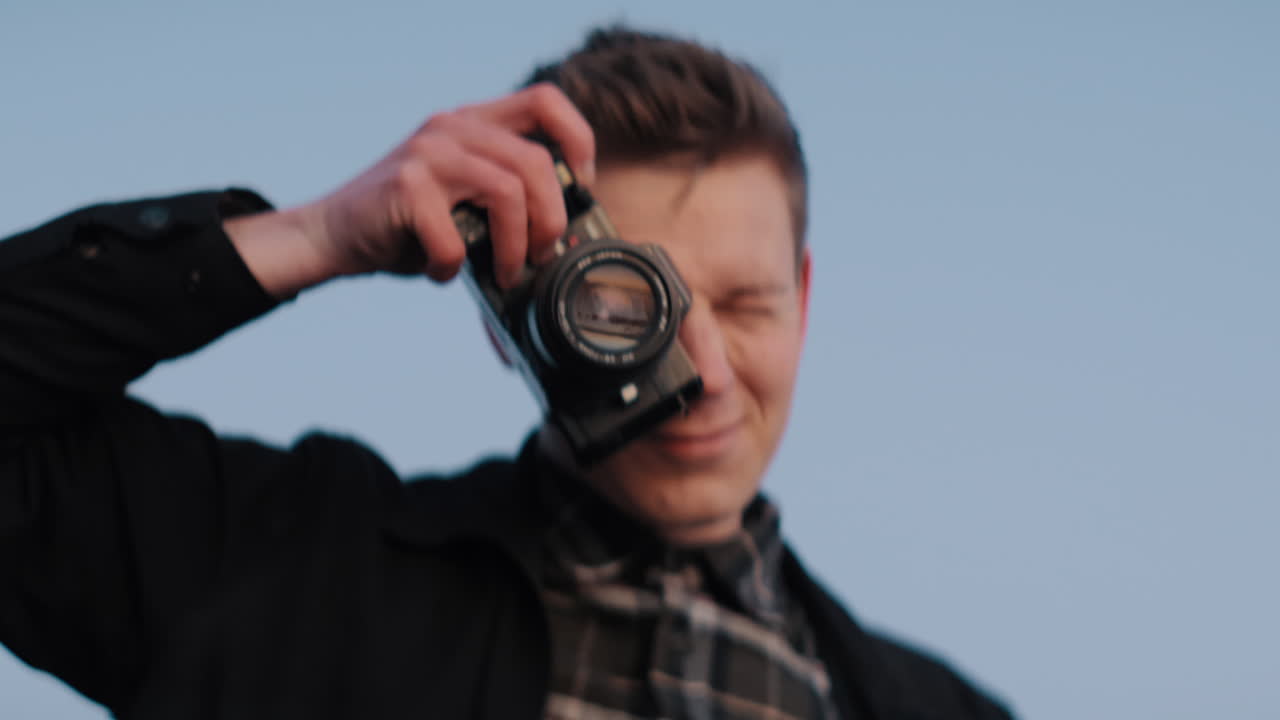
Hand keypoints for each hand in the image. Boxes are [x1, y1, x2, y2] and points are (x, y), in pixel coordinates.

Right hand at [226, 83, 594, 297]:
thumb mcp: (466, 198)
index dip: (577, 142)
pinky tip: (440, 271)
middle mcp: (453, 126)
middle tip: (540, 255)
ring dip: (514, 247)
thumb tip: (565, 237)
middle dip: (551, 219)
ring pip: (508, 192)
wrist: (333, 234)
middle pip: (537, 161)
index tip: (579, 189)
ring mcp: (428, 153)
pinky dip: (453, 267)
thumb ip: (508, 198)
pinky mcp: (405, 186)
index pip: (546, 101)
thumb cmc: (409, 226)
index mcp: (474, 122)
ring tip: (503, 273)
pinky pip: (454, 237)